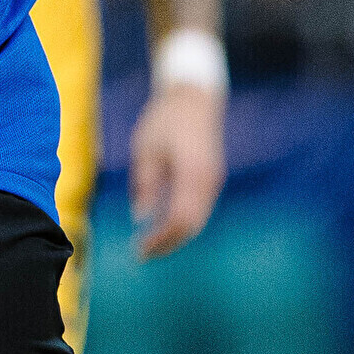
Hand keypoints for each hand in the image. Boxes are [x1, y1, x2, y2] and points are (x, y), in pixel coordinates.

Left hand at [128, 82, 226, 258]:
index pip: (180, 220)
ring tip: (149, 245)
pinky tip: (163, 227)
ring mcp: (213, 182)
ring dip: (175, 235)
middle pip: (192, 225)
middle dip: (168, 243)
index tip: (140, 250)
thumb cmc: (165, 120)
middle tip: (142, 254)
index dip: (161, 239)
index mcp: (192, 175)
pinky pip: (198, 209)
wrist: (194, 99)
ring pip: (197, 220)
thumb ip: (146, 184)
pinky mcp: (211, 179)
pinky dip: (182, 222)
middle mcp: (208, 183)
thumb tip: (140, 217)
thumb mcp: (147, 150)